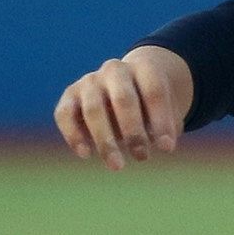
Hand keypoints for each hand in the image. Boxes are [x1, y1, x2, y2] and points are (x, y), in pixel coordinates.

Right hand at [54, 46, 193, 169]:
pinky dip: (74, 135)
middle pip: (124, 99)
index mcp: (145, 68)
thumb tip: (164, 145)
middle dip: (134, 132)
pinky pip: (65, 114)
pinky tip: (86, 154)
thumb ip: (167, 124)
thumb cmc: (152, 103)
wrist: (128, 84)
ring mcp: (90, 80)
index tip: (167, 148)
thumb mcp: (167, 109)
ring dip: (105, 140)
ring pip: (93, 110)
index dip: (161, 121)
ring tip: (117, 166)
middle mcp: (116, 70)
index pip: (154, 92)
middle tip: (142, 157)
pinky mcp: (70, 94)